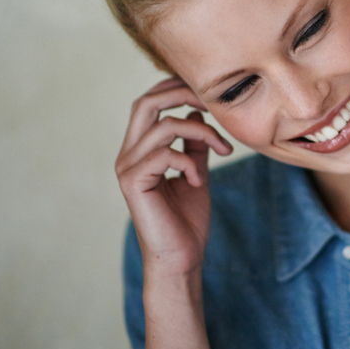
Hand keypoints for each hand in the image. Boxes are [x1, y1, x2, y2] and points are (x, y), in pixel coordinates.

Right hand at [115, 77, 232, 276]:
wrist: (181, 259)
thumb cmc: (187, 221)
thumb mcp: (196, 172)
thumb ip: (195, 145)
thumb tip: (198, 114)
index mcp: (140, 149)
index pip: (150, 101)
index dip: (179, 89)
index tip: (213, 99)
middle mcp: (128, 154)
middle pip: (147, 101)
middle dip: (184, 95)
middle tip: (214, 107)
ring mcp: (127, 168)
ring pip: (164, 125)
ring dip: (202, 131)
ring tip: (222, 151)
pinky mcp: (133, 182)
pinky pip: (165, 153)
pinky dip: (189, 162)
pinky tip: (198, 181)